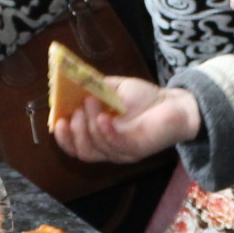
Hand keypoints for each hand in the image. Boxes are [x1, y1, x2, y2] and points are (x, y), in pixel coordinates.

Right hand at [53, 78, 199, 163]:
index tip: (57, 120)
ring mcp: (122, 152)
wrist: (176, 104)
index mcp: (99, 136)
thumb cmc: (144, 99)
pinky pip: (116, 146)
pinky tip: (105, 117)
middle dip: (73, 132)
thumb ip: (94, 86)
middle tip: (75, 111)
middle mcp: (109, 148)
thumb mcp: (114, 88)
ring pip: (95, 150)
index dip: (63, 137)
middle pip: (82, 152)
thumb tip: (72, 80)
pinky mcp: (137, 150)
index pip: (75, 146)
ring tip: (92, 103)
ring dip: (89, 126)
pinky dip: (106, 132)